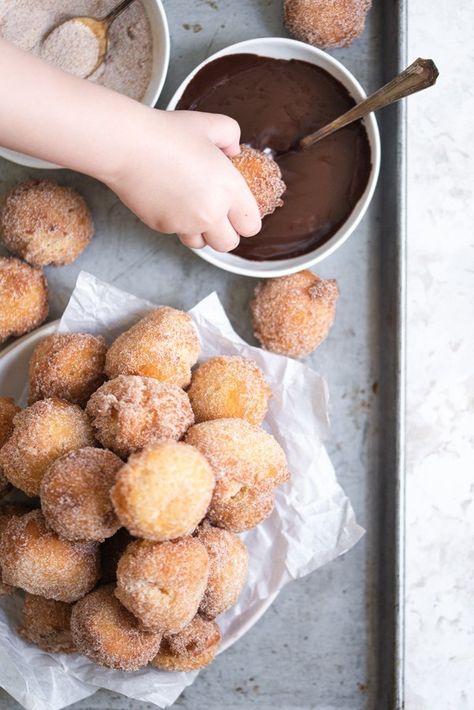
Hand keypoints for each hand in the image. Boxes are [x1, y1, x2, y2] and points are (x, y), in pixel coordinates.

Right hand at [105, 109, 261, 251]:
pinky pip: (177, 234)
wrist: (128, 146)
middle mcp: (210, 213)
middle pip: (229, 244)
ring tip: (194, 209)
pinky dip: (177, 223)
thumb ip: (232, 137)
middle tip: (219, 216)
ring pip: (202, 244)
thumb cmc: (167, 134)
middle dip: (226, 233)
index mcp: (229, 190)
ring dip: (202, 233)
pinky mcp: (163, 227)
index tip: (238, 210)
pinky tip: (171, 201)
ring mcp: (186, 224)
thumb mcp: (211, 124)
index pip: (251, 226)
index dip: (246, 219)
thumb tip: (233, 151)